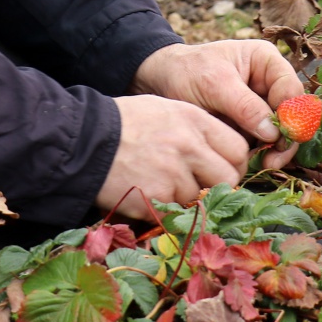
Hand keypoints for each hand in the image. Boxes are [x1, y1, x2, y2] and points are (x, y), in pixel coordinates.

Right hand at [96, 95, 247, 217]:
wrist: (83, 140)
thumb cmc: (124, 123)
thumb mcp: (165, 110)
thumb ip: (195, 130)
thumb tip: (218, 154)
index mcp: (195, 120)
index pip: (237, 147)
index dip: (233, 162)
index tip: (223, 168)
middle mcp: (189, 146)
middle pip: (229, 177)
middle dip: (218, 185)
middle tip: (201, 185)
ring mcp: (174, 174)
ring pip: (200, 197)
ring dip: (185, 196)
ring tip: (159, 181)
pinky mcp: (157, 198)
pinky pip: (174, 210)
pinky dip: (163, 206)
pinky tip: (145, 190)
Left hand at [129, 40, 307, 168]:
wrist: (161, 81)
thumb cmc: (187, 72)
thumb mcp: (214, 84)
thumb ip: (244, 106)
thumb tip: (273, 132)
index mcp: (266, 61)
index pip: (291, 90)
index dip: (292, 115)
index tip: (282, 137)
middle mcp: (269, 82)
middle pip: (292, 115)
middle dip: (286, 139)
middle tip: (272, 161)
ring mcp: (260, 105)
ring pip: (280, 133)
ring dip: (274, 151)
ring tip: (260, 165)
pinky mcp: (250, 125)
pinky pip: (263, 142)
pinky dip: (260, 154)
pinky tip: (249, 163)